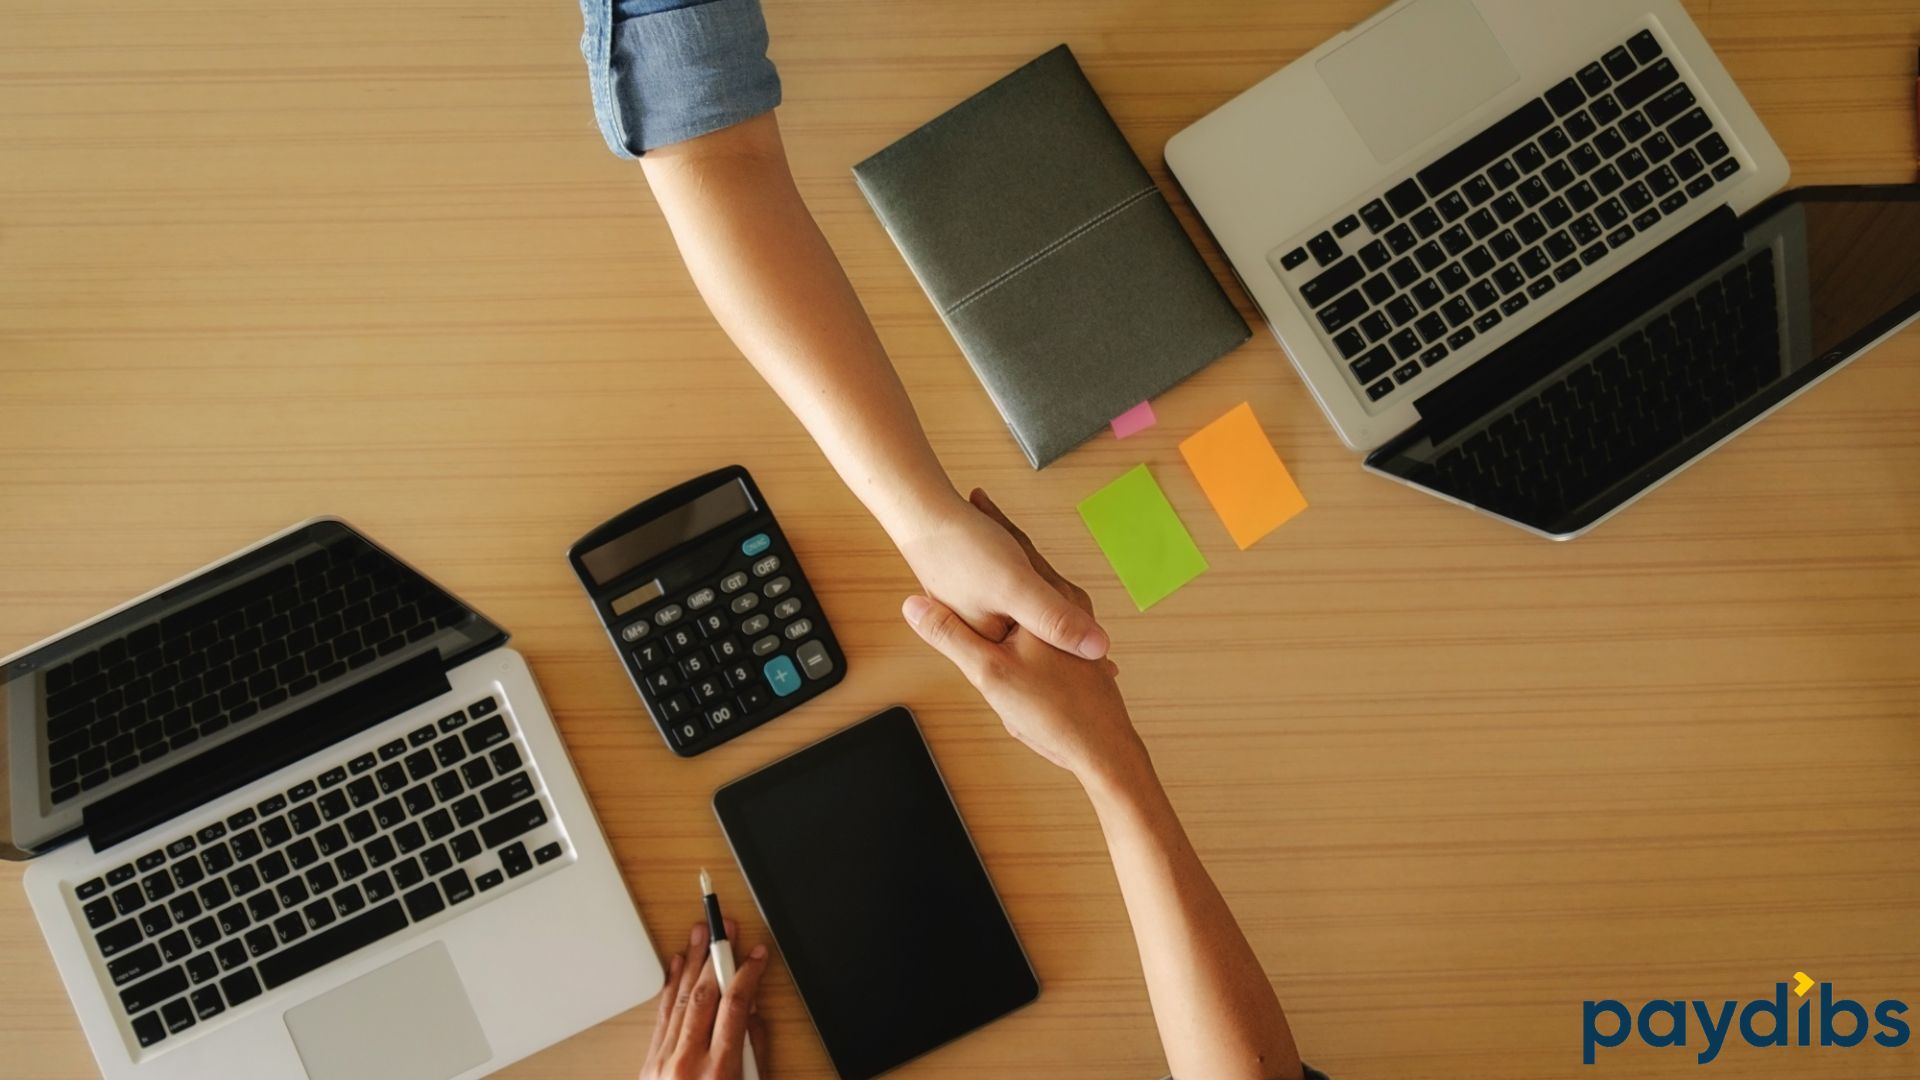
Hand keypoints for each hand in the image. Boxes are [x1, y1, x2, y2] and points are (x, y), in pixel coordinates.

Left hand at [640, 921, 768, 1079]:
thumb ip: (752, 1047)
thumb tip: (750, 1005)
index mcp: (719, 1071)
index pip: (735, 1006)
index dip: (747, 973)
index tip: (756, 954)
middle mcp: (688, 1063)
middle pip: (705, 996)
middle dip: (717, 956)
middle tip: (725, 928)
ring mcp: (663, 1063)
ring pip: (681, 1000)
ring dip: (693, 962)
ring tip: (700, 934)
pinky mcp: (650, 1064)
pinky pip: (662, 1017)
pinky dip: (671, 987)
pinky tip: (678, 965)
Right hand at [901, 492, 1145, 783]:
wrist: (1106, 754)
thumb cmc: (1055, 714)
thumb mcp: (990, 672)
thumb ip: (951, 635)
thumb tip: (913, 606)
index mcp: (1046, 605)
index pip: (1017, 550)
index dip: (991, 526)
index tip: (973, 499)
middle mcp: (1066, 611)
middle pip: (1027, 571)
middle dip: (1005, 548)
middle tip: (980, 513)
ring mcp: (1072, 633)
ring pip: (1035, 598)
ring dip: (1014, 582)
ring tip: (995, 560)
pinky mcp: (1074, 654)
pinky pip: (1041, 623)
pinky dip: (1024, 613)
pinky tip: (1014, 627)